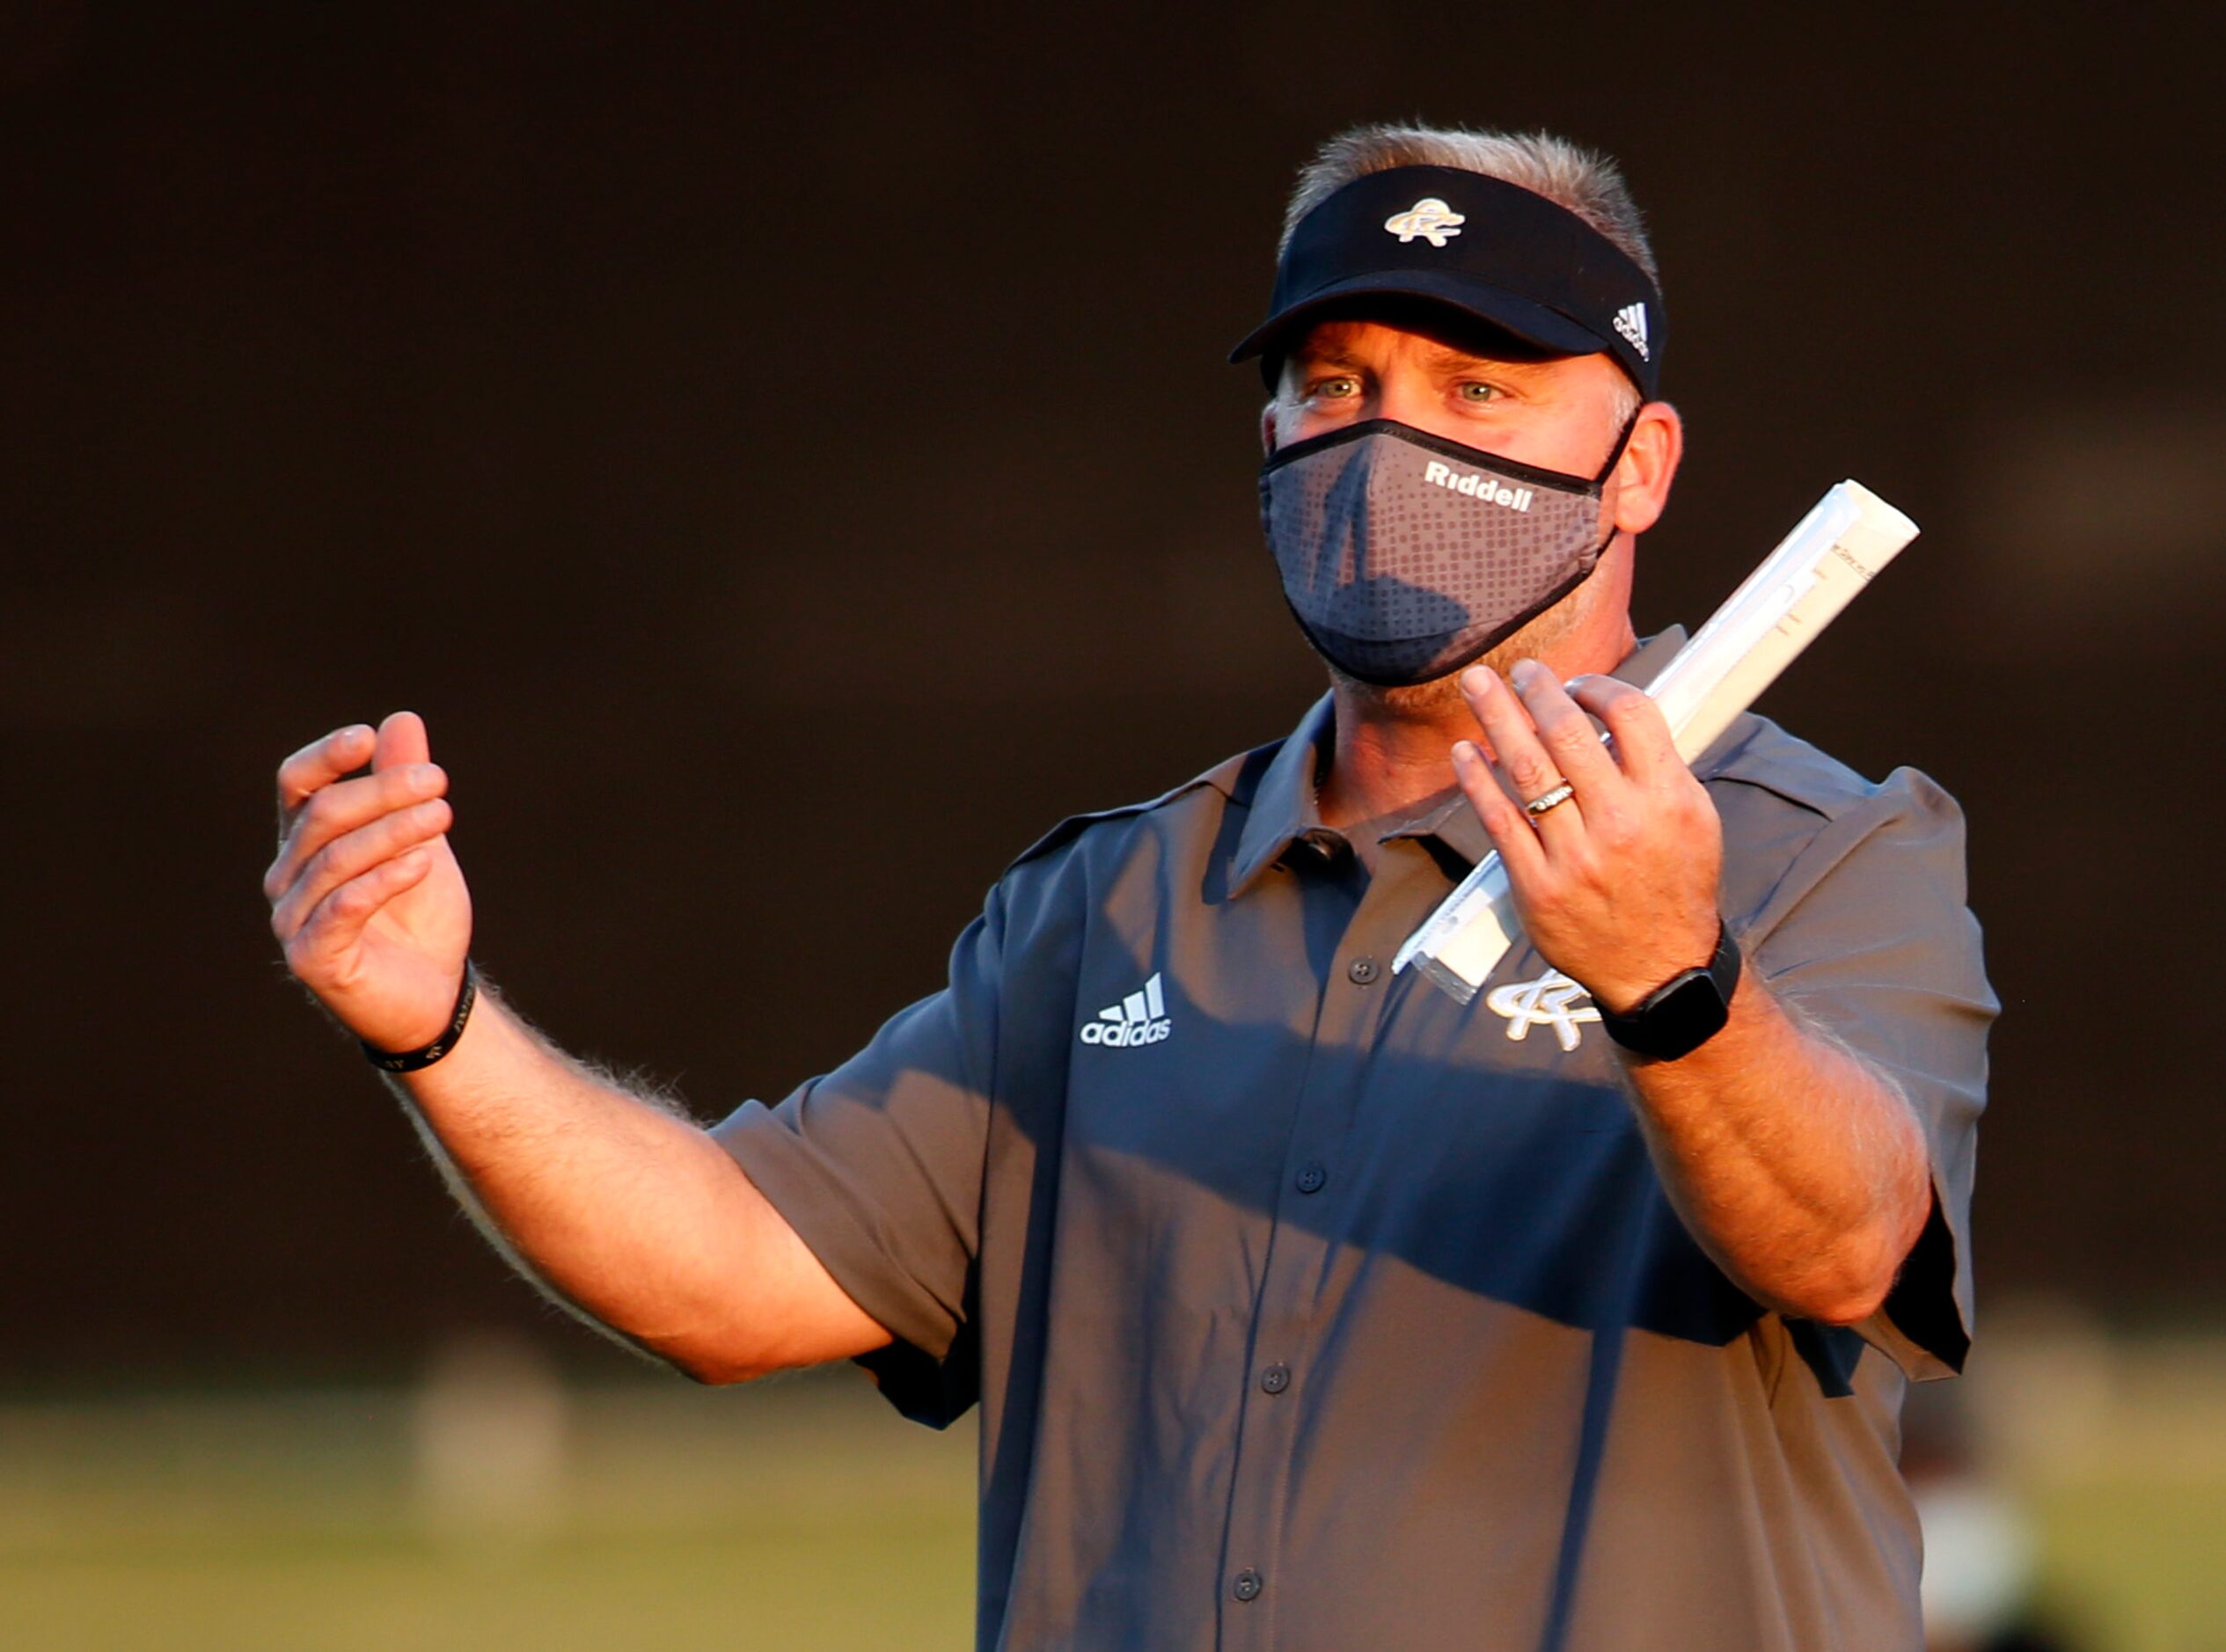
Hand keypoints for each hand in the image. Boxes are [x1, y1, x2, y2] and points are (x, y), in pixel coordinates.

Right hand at [266, 711, 472, 1051]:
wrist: (432, 997)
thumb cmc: (418, 917)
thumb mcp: (420, 841)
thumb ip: (404, 785)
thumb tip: (401, 719)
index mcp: (305, 843)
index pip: (297, 786)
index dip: (326, 758)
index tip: (367, 738)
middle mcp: (288, 877)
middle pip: (322, 817)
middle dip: (381, 792)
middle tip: (439, 782)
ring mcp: (293, 919)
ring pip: (336, 860)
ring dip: (393, 833)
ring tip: (443, 815)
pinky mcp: (312, 958)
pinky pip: (342, 910)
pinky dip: (383, 882)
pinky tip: (423, 864)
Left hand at [1450, 661, 1721, 1014]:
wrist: (1661, 969)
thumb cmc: (1674, 885)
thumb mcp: (1693, 819)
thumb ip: (1657, 767)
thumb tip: (1607, 715)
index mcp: (1667, 800)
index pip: (1631, 715)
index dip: (1598, 688)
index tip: (1575, 685)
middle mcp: (1622, 824)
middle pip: (1568, 734)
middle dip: (1536, 691)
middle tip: (1517, 668)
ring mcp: (1576, 857)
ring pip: (1527, 772)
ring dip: (1497, 720)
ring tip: (1477, 685)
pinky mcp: (1538, 887)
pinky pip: (1499, 822)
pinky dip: (1477, 781)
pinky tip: (1464, 753)